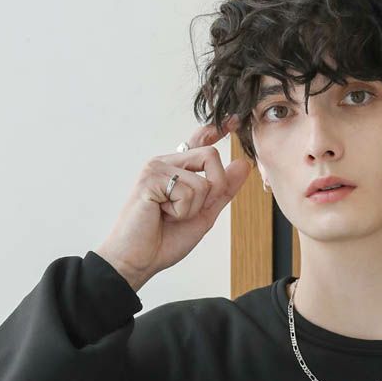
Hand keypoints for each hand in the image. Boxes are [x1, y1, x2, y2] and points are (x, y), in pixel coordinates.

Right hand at [95, 114, 252, 290]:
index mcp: (176, 169)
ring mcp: (156, 168)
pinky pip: (187, 191)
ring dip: (193, 208)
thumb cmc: (164, 240)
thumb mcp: (203, 214)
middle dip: (213, 190)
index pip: (199, 142)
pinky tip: (161, 215)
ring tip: (170, 216)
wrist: (139, 260)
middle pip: (210, 156)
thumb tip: (243, 164)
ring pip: (202, 179)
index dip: (216, 130)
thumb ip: (222, 190)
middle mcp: (166, 163)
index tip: (233, 120)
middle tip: (189, 212)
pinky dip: (181, 211)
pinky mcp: (151, 178)